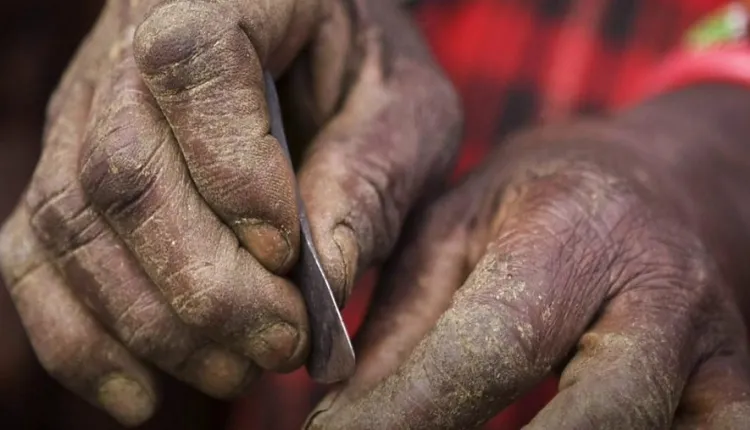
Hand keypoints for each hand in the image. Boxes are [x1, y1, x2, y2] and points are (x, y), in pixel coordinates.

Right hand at [0, 0, 460, 424]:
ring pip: (73, 226)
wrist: (307, 42)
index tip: (290, 258)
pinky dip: (79, 340)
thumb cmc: (364, 71)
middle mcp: (128, 43)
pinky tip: (140, 395)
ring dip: (151, 324)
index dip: (235, 175)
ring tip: (237, 371)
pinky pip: (35, 258)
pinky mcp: (66, 170)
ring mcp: (83, 109)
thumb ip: (371, 176)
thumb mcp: (403, 106)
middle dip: (203, 286)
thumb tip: (324, 280)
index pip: (194, 68)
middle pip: (124, 171)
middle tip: (280, 346)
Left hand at [306, 84, 749, 428]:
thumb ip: (400, 328)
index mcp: (572, 231)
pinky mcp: (735, 386)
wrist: (655, 183)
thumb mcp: (452, 234)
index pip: (491, 346)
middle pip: (601, 417)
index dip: (409, 415)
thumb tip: (336, 419)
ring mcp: (716, 348)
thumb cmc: (534, 204)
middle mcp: (661, 290)